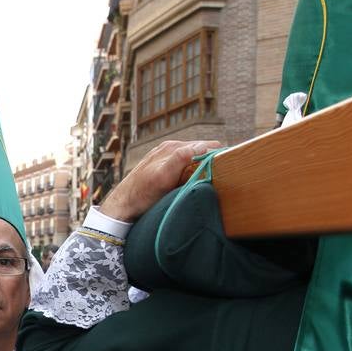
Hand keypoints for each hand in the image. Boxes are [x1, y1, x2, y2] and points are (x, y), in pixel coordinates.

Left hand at [101, 139, 221, 222]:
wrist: (123, 205)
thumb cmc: (141, 194)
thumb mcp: (162, 177)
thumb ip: (180, 159)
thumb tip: (201, 147)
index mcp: (173, 147)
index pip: (206, 146)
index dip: (218, 155)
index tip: (229, 167)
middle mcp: (170, 149)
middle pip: (202, 151)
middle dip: (212, 161)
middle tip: (223, 176)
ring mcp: (167, 157)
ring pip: (195, 159)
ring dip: (204, 167)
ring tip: (212, 180)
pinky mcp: (165, 167)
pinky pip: (186, 165)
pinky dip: (194, 171)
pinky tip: (195, 182)